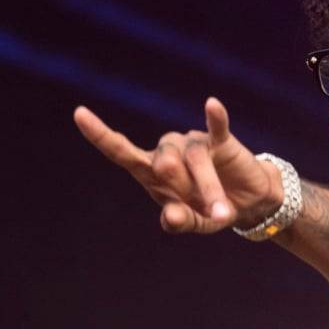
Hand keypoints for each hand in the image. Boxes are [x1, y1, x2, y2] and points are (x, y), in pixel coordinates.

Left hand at [73, 98, 282, 233]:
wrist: (248, 203)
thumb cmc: (210, 210)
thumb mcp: (195, 223)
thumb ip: (179, 222)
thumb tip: (169, 216)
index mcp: (151, 172)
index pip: (121, 152)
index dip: (100, 135)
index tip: (79, 114)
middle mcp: (169, 151)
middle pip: (165, 163)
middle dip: (186, 191)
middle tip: (206, 212)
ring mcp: (194, 143)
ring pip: (194, 160)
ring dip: (210, 190)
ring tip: (222, 214)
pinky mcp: (222, 142)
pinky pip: (216, 127)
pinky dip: (215, 117)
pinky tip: (212, 105)